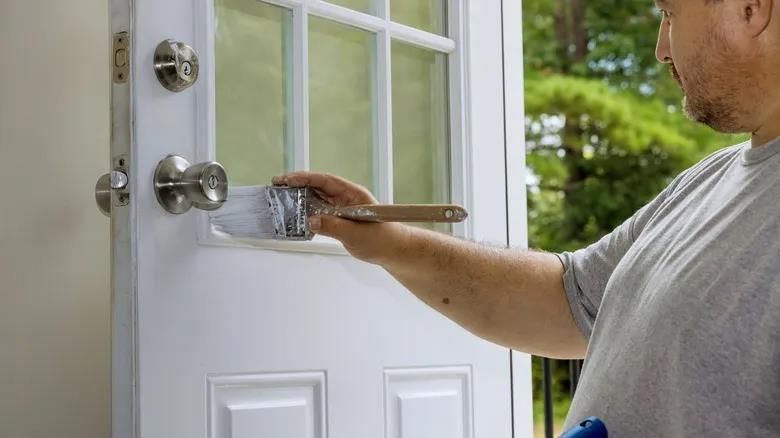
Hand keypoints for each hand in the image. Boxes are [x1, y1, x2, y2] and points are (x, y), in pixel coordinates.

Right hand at [272, 172, 408, 264]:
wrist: (392, 250)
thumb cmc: (382, 239)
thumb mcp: (356, 234)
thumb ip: (333, 226)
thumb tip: (311, 221)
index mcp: (353, 194)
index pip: (326, 180)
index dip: (306, 178)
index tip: (288, 179)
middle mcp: (346, 198)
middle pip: (318, 187)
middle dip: (297, 185)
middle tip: (276, 186)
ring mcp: (342, 208)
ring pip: (317, 199)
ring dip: (299, 199)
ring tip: (280, 199)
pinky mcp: (339, 219)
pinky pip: (319, 212)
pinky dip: (306, 213)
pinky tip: (294, 215)